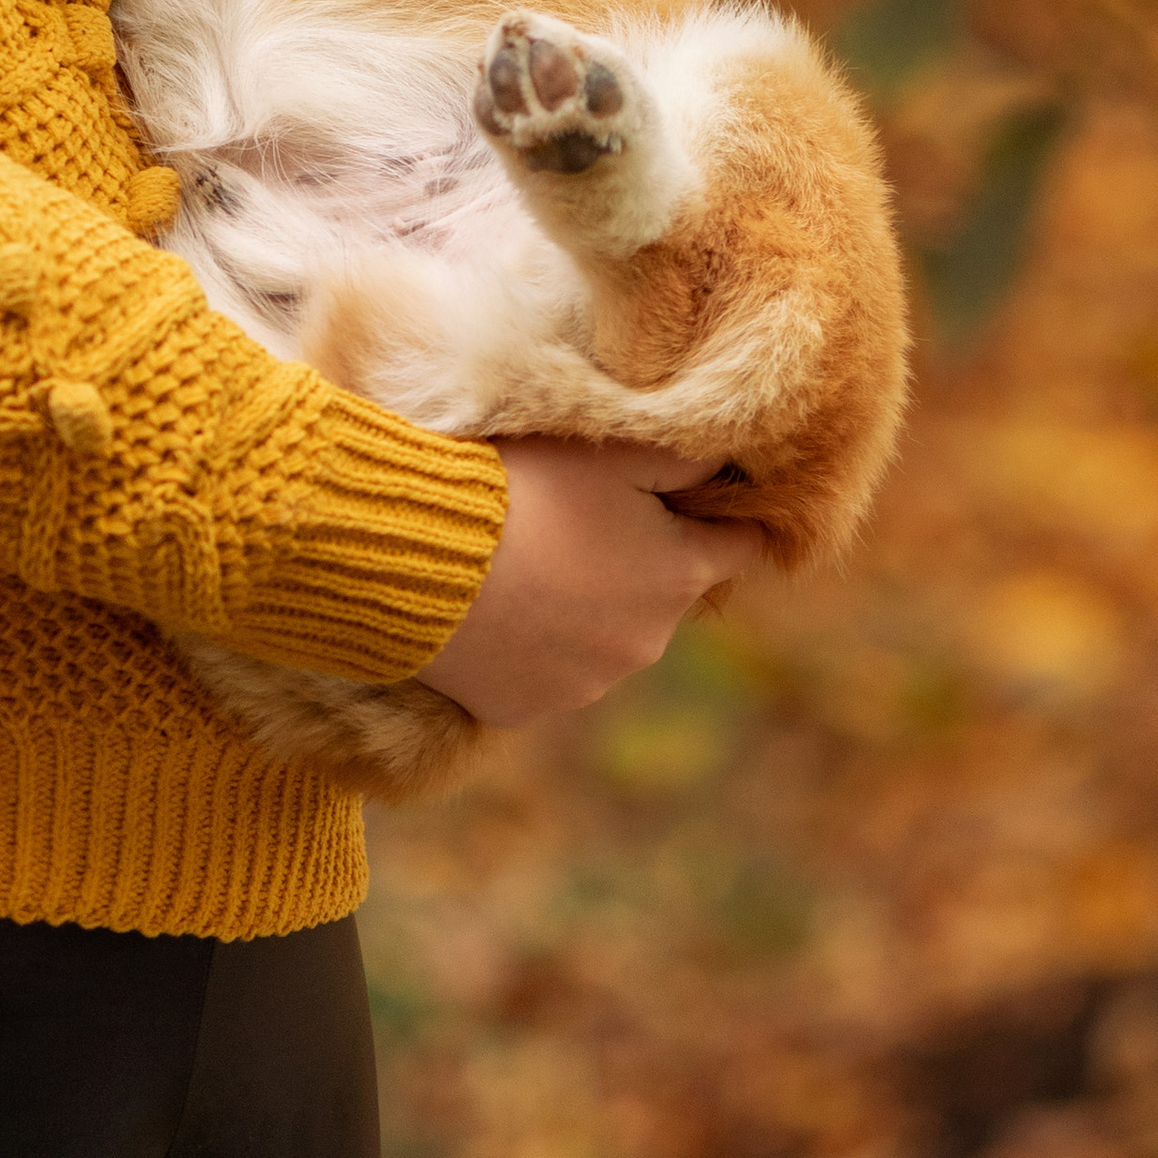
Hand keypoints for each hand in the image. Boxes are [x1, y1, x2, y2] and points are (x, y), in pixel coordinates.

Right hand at [420, 437, 766, 726]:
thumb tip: (725, 461)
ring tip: (521, 560)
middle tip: (574, 517)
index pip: (741, 546)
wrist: (416, 553)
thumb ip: (684, 455)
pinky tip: (491, 606)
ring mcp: (587, 684)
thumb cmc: (519, 487)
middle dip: (636, 559)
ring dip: (582, 604)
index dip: (714, 515)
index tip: (681, 494)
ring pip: (605, 636)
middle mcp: (647, 642)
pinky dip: (528, 644)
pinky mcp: (526, 708)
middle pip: (664, 592)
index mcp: (679, 574)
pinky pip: (542, 671)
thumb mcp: (612, 449)